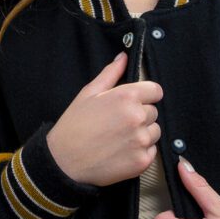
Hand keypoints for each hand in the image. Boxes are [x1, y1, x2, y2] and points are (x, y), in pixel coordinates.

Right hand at [46, 52, 162, 187]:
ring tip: (119, 138)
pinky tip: (121, 152)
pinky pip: (151, 151)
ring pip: (154, 132)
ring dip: (142, 134)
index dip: (146, 95)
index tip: (136, 102)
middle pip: (154, 112)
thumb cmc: (74, 125)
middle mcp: (137, 117)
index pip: (156, 91)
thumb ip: (110, 73)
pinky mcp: (142, 161)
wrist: (63, 162)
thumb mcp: (88, 93)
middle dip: (141, 115)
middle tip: (119, 123)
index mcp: (127, 97)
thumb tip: (123, 56)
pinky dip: (140, 152)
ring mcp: (141, 140)